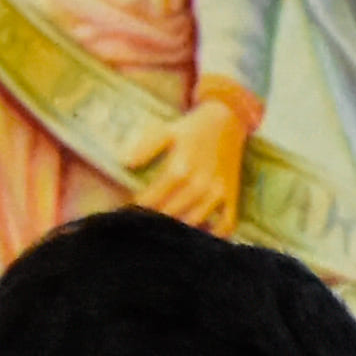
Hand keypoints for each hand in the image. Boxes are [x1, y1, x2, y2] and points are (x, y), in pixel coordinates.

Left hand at [129, 83, 256, 235]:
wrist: (228, 121)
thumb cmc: (192, 129)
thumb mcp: (166, 131)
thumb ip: (145, 147)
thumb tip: (124, 162)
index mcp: (179, 169)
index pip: (150, 201)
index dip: (136, 209)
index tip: (128, 213)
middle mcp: (199, 184)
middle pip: (169, 216)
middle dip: (153, 222)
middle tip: (143, 226)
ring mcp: (217, 193)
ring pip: (193, 224)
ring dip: (178, 231)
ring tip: (165, 232)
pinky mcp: (231, 197)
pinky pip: (225, 225)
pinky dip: (213, 234)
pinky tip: (198, 234)